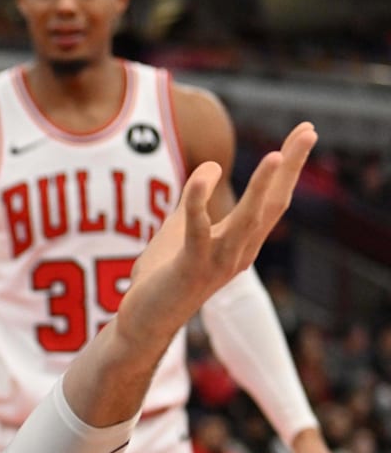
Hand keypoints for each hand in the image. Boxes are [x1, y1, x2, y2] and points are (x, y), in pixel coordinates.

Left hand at [120, 123, 316, 345]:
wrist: (144, 321)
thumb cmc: (163, 278)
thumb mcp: (180, 232)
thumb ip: (192, 206)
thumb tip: (203, 175)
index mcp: (242, 244)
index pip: (275, 200)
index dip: (290, 167)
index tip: (305, 131)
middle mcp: (239, 253)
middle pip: (274, 205)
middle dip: (291, 167)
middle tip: (308, 131)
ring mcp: (218, 263)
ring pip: (247, 220)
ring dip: (262, 187)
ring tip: (276, 154)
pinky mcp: (191, 267)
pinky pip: (198, 230)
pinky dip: (200, 200)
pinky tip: (206, 172)